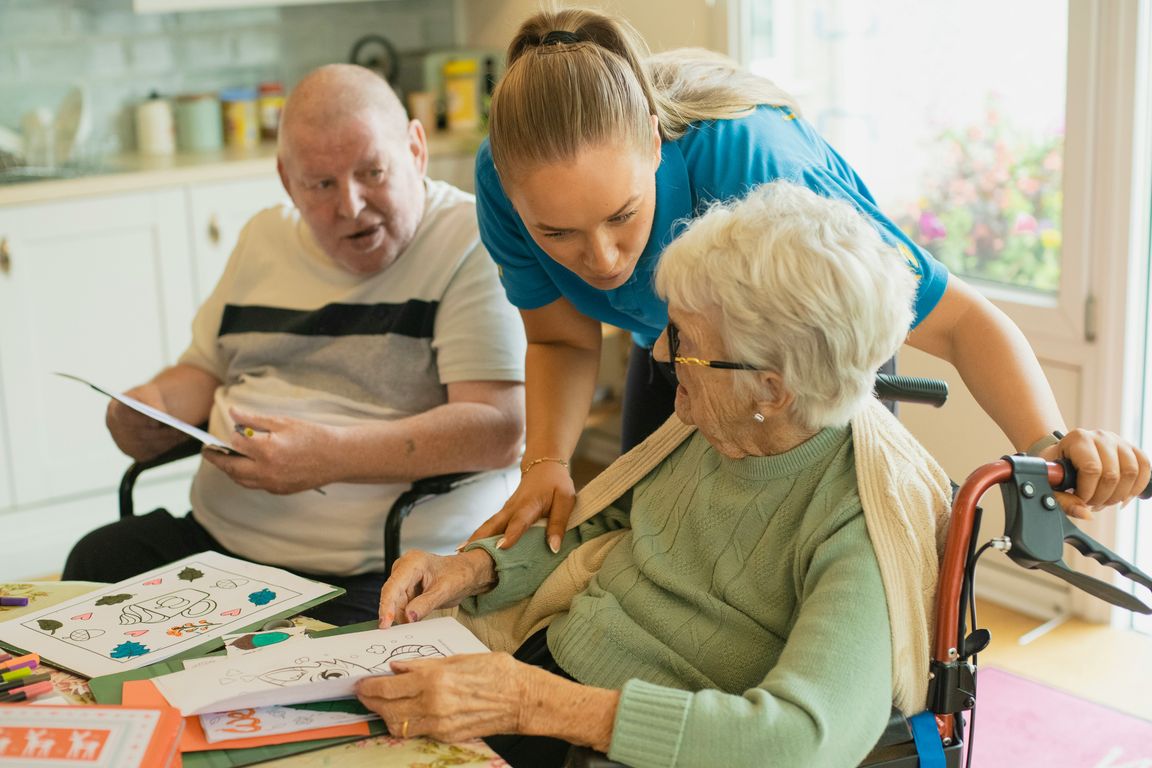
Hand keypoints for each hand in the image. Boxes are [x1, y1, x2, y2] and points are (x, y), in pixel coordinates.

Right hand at [105, 384, 187, 460]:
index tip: (156, 422)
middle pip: (139, 433)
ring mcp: (125, 444)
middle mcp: (115, 429)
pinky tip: (181, 438)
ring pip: (149, 444)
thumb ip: (151, 401)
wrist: (148, 410)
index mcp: (115, 410)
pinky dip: (168, 445)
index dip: (140, 420)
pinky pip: (154, 452)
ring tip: (184, 433)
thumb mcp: (149, 393)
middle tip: (178, 429)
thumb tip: (161, 414)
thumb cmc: (147, 399)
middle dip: (161, 432)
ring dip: (168, 439)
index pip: (124, 416)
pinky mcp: (137, 454)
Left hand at [200, 407, 336, 493]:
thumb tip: (233, 413)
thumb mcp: (284, 422)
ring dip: (231, 470)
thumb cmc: (314, 436)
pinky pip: (256, 485)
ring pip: (242, 480)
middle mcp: (267, 470)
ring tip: (226, 460)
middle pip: (232, 468)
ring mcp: (273, 483)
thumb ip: (255, 420)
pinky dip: (247, 477)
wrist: (338, 457)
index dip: (232, 436)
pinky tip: (249, 467)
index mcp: (267, 450)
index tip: (228, 432)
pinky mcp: (280, 490)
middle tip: (208, 452)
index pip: (236, 444)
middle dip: (217, 460)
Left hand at [355, 652, 532, 742]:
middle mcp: (433, 703)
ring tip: (382, 705)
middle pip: (388, 709)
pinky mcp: (447, 736)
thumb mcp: (456, 658)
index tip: (360, 685)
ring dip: (386, 715)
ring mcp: (439, 723)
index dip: (369, 687)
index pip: (388, 687)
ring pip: (398, 725)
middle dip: (371, 702)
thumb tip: (397, 668)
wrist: (522, 698)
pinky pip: (417, 731)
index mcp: (434, 678)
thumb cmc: (495, 671)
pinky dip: (406, 722)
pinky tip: (406, 712)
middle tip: (364, 695)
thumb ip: (422, 665)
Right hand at [378, 549, 494, 627]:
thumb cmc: (457, 575)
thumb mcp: (444, 591)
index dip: (387, 606)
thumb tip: (408, 617)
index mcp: (413, 562)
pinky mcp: (404, 588)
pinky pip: (400, 605)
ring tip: (419, 618)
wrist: (465, 573)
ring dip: (403, 615)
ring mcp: (402, 578)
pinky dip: (407, 614)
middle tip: (406, 630)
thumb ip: (425, 604)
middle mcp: (403, 568)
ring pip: (395, 604)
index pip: (393, 586)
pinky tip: (417, 617)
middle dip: (397, 614)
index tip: (385, 624)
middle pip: (392, 597)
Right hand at [465, 462, 574, 552]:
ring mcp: (505, 510)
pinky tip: (470, 549)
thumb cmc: (557, 484)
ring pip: (488, 525)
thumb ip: (559, 524)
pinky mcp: (503, 513)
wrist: (544, 466)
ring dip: (474, 538)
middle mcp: (513, 507)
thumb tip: (553, 548)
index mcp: (530, 504)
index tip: (500, 547)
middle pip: (494, 523)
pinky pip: (490, 526)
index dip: (511, 534)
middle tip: (465, 554)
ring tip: (460, 554)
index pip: (520, 520)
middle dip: (479, 538)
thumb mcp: (566, 501)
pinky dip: (480, 537)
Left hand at [1038, 428, 1150, 518]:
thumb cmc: (1055, 468)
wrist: (1063, 453)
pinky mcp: (1131, 448)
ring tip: (1104, 500)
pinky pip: (1144, 467)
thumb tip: (1086, 514)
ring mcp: (1118, 440)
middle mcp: (1100, 436)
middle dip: (1102, 497)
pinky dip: (1137, 487)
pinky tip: (1123, 497)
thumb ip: (1062, 500)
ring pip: (1131, 472)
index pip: (1091, 469)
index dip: (1087, 492)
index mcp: (1078, 439)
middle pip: (1112, 474)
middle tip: (1091, 503)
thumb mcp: (1050, 482)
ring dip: (1119, 495)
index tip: (1079, 499)